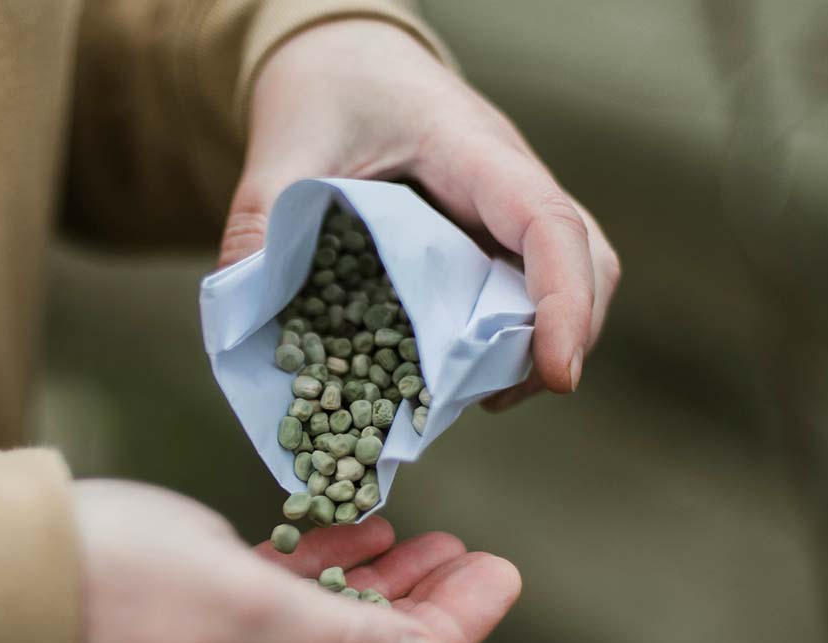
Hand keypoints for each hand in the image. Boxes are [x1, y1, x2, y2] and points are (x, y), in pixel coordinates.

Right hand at [70, 479, 519, 642]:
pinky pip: (286, 600)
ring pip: (332, 628)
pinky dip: (328, 567)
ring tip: (436, 540)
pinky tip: (359, 533)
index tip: (502, 576)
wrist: (6, 565)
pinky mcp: (198, 618)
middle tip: (481, 559)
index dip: (454, 632)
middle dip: (431, 611)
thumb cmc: (119, 582)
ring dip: (385, 584)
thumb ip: (338, 641)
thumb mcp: (241, 609)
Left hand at [220, 19, 619, 408]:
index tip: (557, 371)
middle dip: (565, 334)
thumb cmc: (326, 89)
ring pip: (569, 273)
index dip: (563, 300)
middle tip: (498, 398)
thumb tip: (241, 310)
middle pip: (586, 256)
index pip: (547, 223)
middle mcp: (507, 177)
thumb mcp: (284, 149)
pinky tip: (461, 371)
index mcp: (470, 150)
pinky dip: (509, 333)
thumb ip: (262, 221)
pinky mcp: (489, 228)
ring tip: (480, 397)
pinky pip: (526, 282)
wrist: (344, 58)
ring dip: (539, 340)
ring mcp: (505, 204)